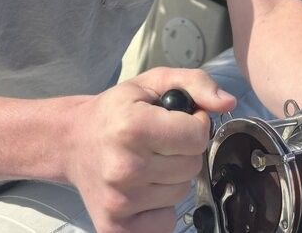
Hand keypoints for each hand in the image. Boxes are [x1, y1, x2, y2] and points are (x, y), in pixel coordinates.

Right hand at [64, 67, 234, 232]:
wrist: (72, 142)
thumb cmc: (116, 110)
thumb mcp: (153, 82)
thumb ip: (195, 83)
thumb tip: (228, 102)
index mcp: (133, 127)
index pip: (197, 136)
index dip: (195, 124)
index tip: (178, 120)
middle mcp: (125, 167)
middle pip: (192, 166)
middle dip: (184, 151)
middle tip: (160, 141)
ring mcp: (120, 202)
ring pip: (181, 193)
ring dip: (172, 177)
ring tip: (149, 161)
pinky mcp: (116, 228)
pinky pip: (166, 222)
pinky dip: (161, 206)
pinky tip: (144, 187)